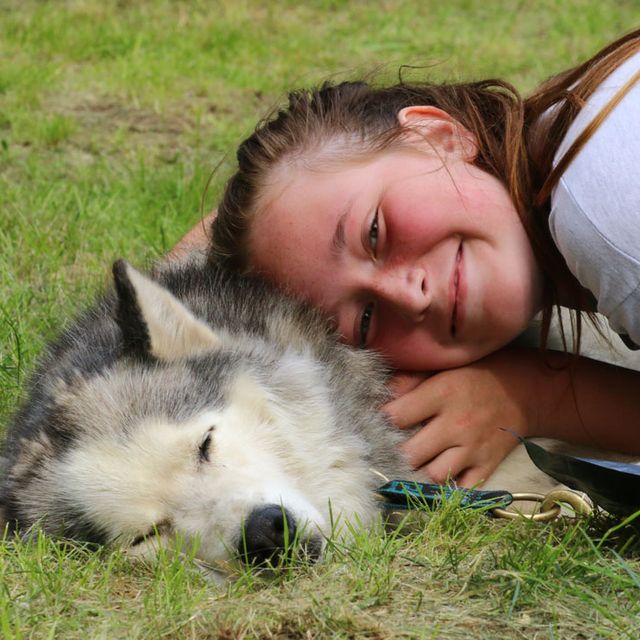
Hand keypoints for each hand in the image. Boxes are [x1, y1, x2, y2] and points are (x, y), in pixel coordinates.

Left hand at [384, 350, 535, 487]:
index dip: (380, 421)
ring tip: (410, 467)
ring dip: (419, 474)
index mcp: (441, 394)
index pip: (397, 416)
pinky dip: (447, 490)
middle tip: (388, 451)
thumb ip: (409, 379)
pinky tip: (435, 481)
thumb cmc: (475, 375)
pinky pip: (462, 490)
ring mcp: (473, 449)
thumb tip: (379, 393)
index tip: (373, 424)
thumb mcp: (443, 367)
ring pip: (435, 476)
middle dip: (395, 454)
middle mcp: (456, 424)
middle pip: (411, 453)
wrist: (525, 391)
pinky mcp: (487, 465)